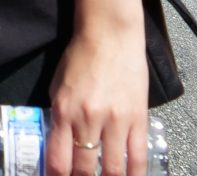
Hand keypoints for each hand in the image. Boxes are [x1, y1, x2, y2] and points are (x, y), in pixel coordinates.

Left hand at [42, 24, 149, 174]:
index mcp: (64, 112)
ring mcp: (115, 121)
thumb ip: (59, 117)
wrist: (110, 35)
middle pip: (85, 170)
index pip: (59, 161)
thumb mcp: (58, 87)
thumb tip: (60, 146)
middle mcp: (88, 120)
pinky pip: (138, 157)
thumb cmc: (80, 57)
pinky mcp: (138, 119)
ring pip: (113, 169)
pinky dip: (135, 175)